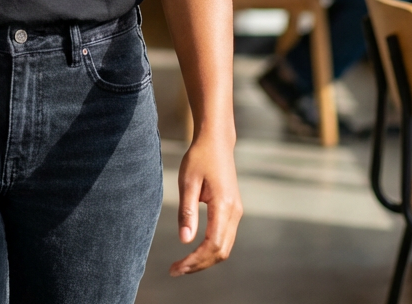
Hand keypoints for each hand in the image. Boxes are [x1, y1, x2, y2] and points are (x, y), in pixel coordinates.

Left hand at [169, 132, 241, 276]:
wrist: (216, 141)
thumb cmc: (200, 157)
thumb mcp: (188, 181)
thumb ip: (187, 211)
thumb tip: (185, 241)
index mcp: (224, 205)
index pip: (212, 244)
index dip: (195, 260)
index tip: (176, 268)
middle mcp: (235, 212)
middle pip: (221, 252)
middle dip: (199, 265)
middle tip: (175, 270)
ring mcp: (236, 212)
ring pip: (224, 247)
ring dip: (205, 260)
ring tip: (182, 264)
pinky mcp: (233, 210)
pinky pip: (224, 238)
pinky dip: (210, 250)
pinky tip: (194, 251)